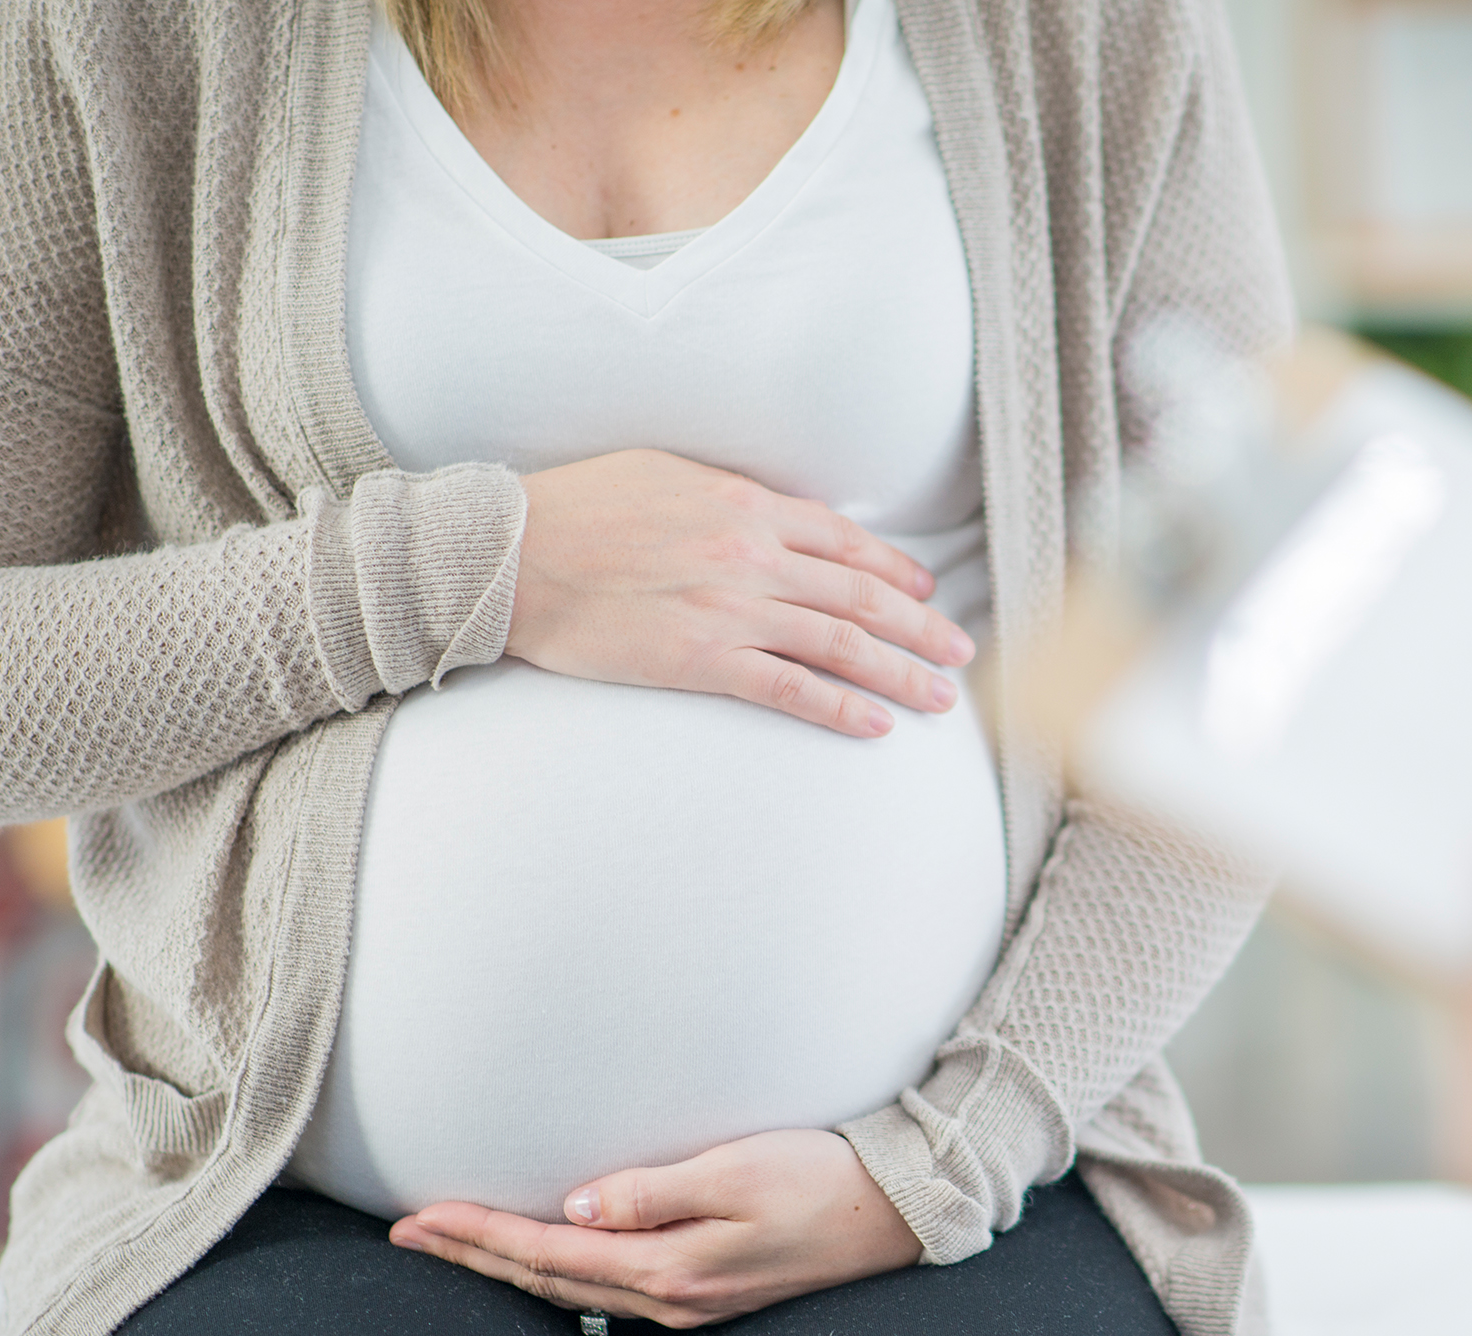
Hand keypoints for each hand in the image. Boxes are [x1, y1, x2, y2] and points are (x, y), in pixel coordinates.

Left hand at [388, 1129, 923, 1326]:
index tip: (420, 1218)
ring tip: (457, 1245)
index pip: (548, 1254)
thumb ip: (653, 1191)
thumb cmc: (823, 1178)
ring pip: (572, 1291)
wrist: (896, 1212)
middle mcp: (670, 1295)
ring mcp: (689, 1299)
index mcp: (670, 1267)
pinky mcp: (706, 1288)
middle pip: (546, 1281)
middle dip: (473, 1256)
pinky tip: (545, 1259)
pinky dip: (557, 1273)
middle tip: (407, 1234)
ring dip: (507, 1266)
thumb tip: (575, 1209)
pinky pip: (606, 1289)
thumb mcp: (739, 1171)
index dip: (478, 1235)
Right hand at [508, 449, 974, 736]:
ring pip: (840, 643)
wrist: (511, 553)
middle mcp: (751, 555)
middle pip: (860, 594)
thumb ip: (730, 497)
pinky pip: (787, 689)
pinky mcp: (699, 660)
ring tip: (939, 699)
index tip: (926, 592)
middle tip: (960, 654)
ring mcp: (729, 609)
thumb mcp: (666, 474)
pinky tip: (875, 725)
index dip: (895, 569)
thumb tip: (777, 515)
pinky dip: (838, 708)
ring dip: (899, 673)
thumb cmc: (580, 507)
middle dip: (920, 627)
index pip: (844, 539)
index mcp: (745, 504)